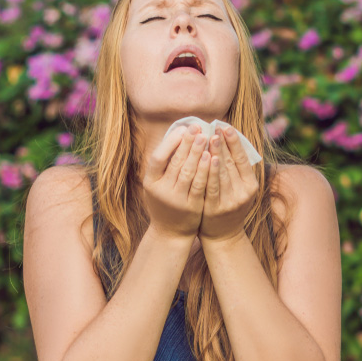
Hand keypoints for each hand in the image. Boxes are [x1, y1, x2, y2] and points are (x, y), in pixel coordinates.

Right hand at [142, 123, 211, 239]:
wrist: (170, 232)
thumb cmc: (164, 202)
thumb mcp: (156, 184)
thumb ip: (163, 165)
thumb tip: (178, 135)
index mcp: (150, 182)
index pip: (158, 158)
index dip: (170, 142)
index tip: (183, 129)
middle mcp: (161, 191)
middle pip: (175, 162)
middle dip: (187, 143)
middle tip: (198, 127)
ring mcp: (176, 200)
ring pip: (188, 172)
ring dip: (198, 153)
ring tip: (206, 137)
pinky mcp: (191, 207)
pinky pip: (199, 185)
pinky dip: (206, 170)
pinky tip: (212, 157)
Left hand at [198, 124, 258, 243]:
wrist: (223, 235)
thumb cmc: (229, 204)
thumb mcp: (239, 188)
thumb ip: (237, 168)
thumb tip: (229, 139)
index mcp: (251, 185)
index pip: (243, 159)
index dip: (235, 142)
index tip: (226, 126)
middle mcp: (243, 193)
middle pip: (232, 163)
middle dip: (223, 143)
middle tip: (214, 126)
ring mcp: (230, 202)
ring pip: (222, 173)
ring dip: (215, 153)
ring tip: (208, 137)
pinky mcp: (215, 209)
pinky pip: (211, 187)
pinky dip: (209, 172)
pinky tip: (205, 158)